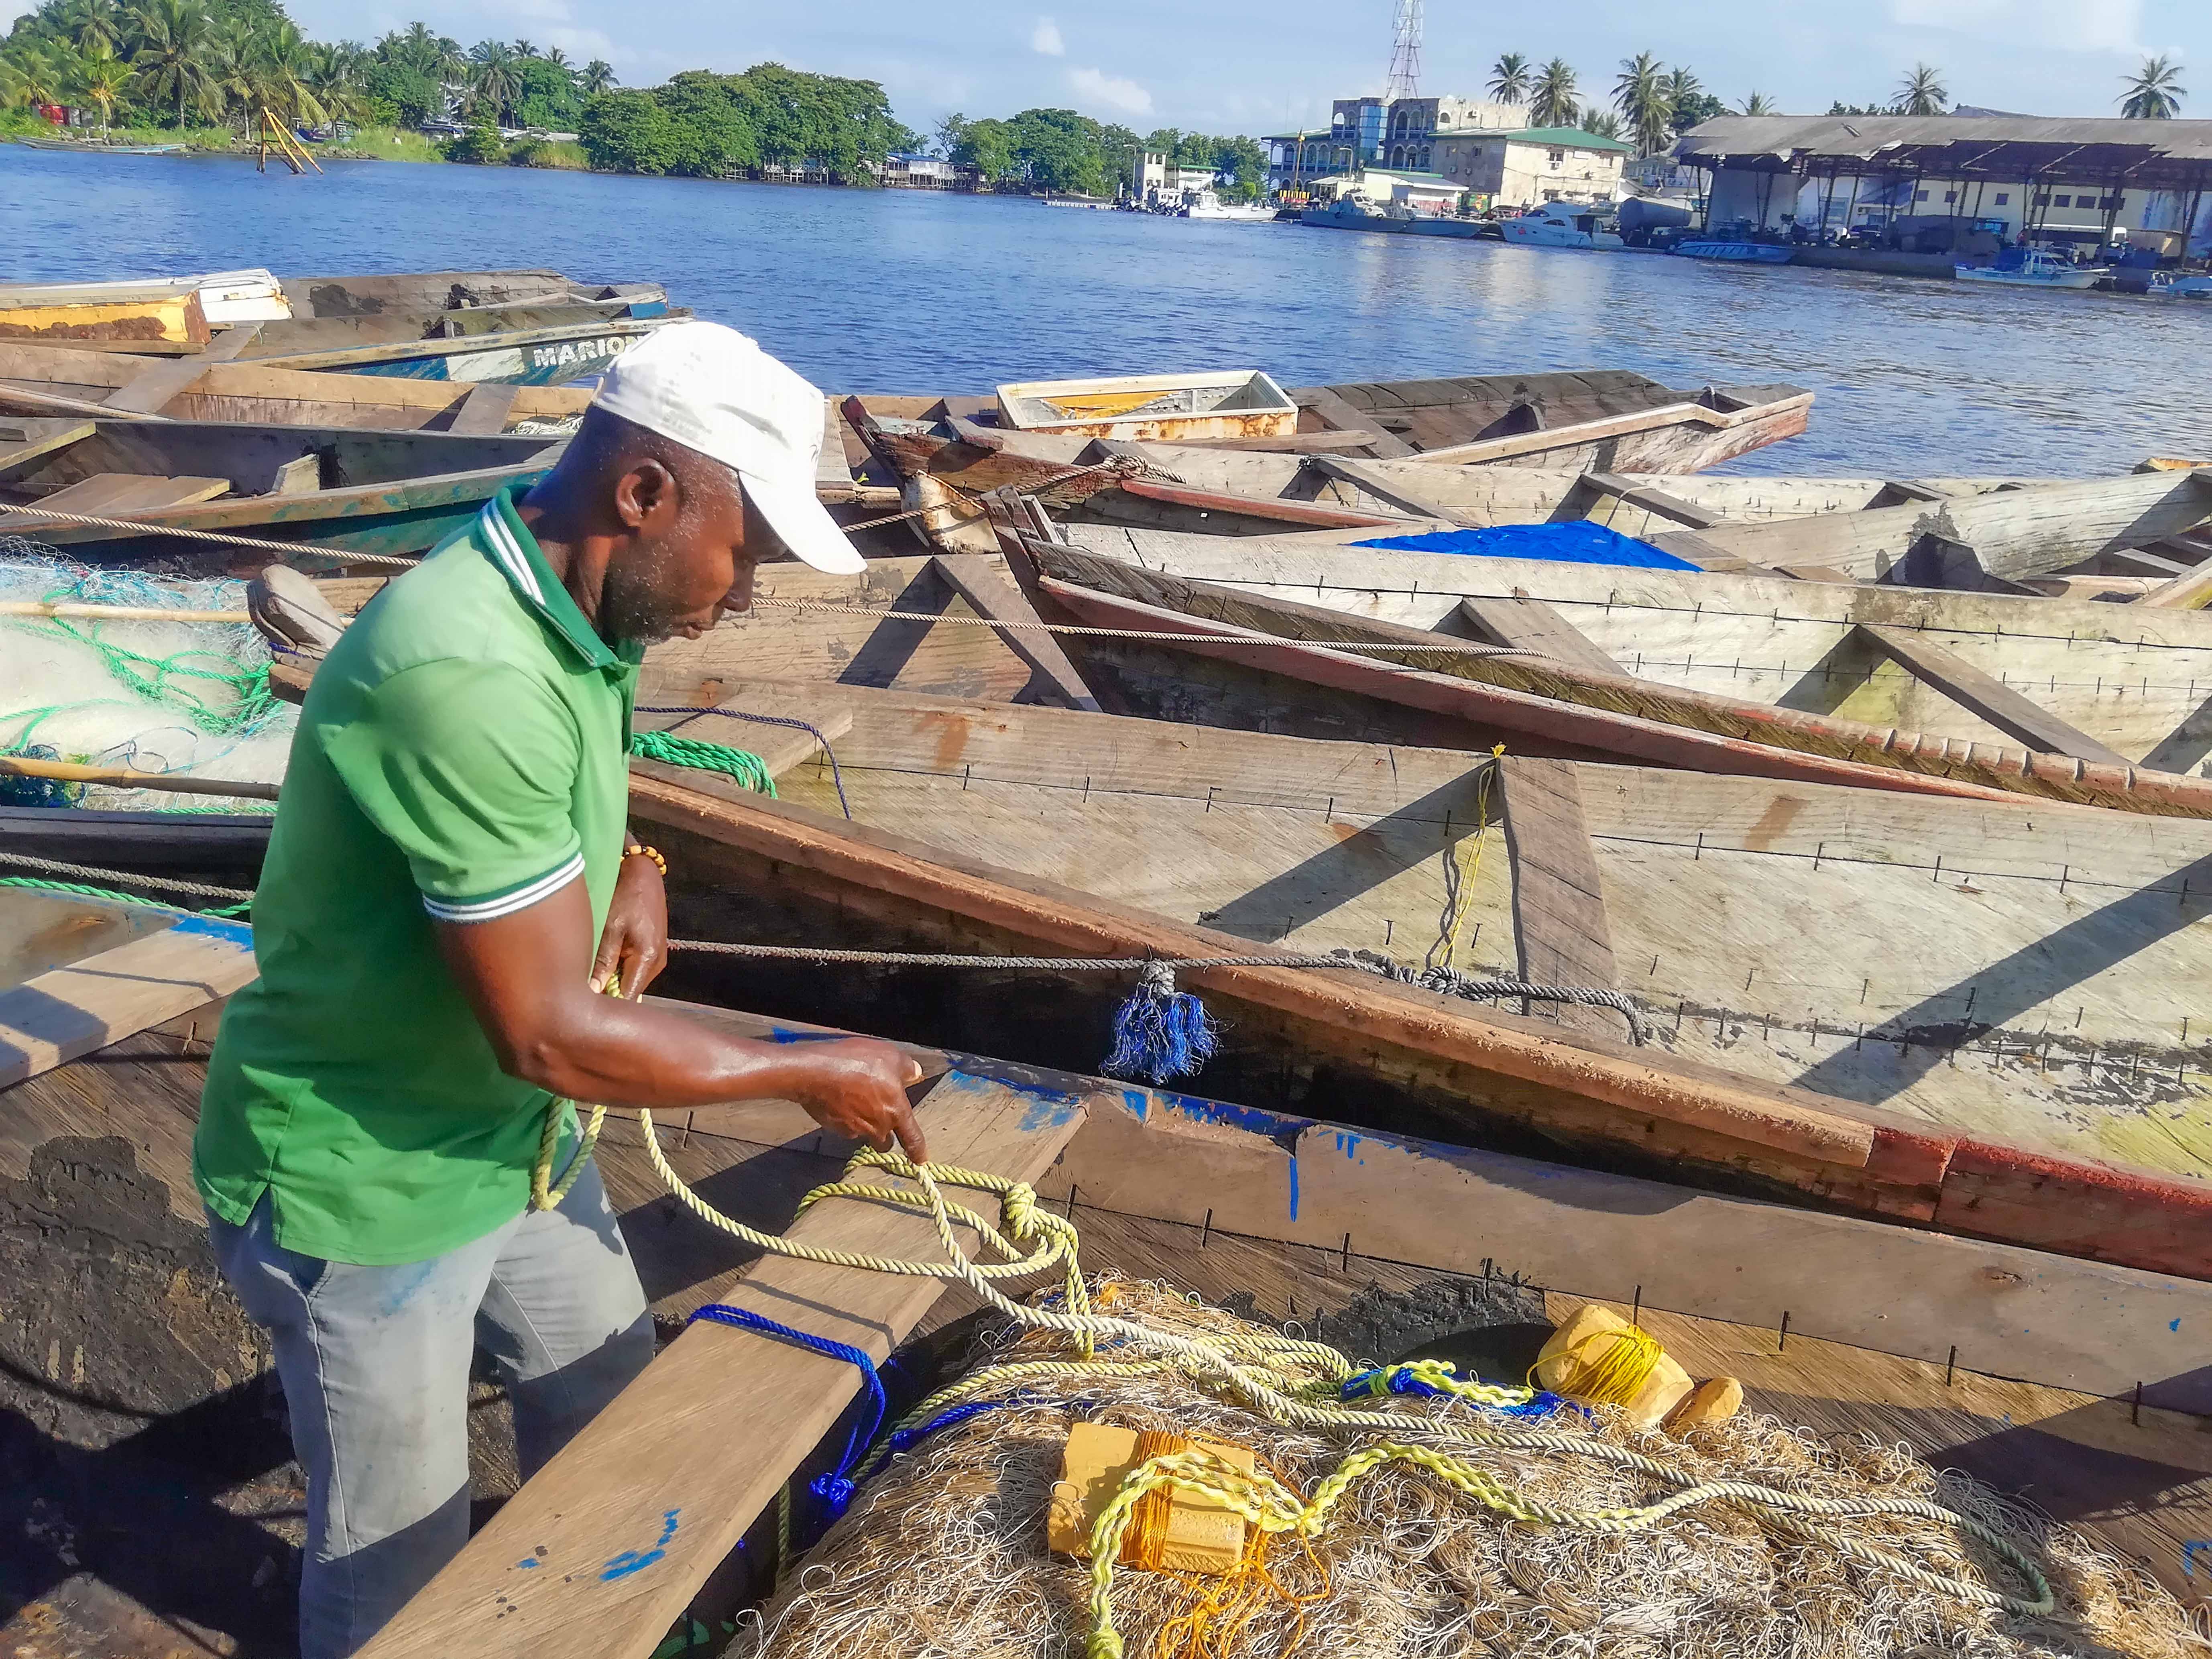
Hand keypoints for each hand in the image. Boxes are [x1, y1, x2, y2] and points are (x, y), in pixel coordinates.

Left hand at [593, 851, 667, 998]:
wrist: (643, 872)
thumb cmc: (625, 895)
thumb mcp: (611, 926)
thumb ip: (603, 961)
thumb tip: (593, 992)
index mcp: (648, 958)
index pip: (627, 998)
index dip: (606, 1007)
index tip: (584, 1010)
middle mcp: (657, 963)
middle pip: (629, 992)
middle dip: (606, 996)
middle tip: (579, 995)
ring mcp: (656, 957)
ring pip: (629, 981)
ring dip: (611, 982)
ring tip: (587, 979)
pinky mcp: (651, 951)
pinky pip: (632, 969)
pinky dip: (616, 970)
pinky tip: (601, 964)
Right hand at [788, 1039, 928, 1162]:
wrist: (815, 1072)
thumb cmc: (857, 1062)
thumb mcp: (890, 1056)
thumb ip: (906, 1067)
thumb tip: (914, 1072)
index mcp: (896, 1112)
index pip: (912, 1138)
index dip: (917, 1151)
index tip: (920, 1161)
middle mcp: (877, 1127)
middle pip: (885, 1140)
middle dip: (883, 1132)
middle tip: (877, 1112)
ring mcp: (854, 1130)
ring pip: (864, 1132)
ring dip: (862, 1120)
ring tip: (854, 1096)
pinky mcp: (834, 1127)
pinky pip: (844, 1125)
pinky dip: (844, 1115)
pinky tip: (838, 1097)